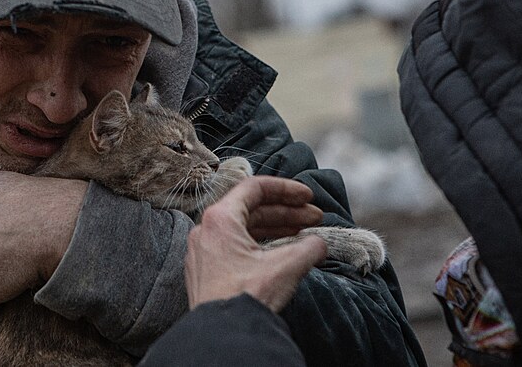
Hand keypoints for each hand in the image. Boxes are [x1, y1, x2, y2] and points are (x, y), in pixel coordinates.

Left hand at [185, 175, 326, 312]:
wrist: (224, 334)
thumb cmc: (246, 296)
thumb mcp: (286, 266)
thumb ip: (309, 247)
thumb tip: (319, 244)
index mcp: (220, 219)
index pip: (254, 188)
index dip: (286, 190)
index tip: (307, 197)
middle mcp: (206, 230)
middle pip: (251, 209)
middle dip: (286, 212)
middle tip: (313, 218)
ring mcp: (203, 252)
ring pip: (243, 229)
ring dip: (275, 229)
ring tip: (304, 235)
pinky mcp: (205, 271)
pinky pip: (234, 247)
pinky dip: (259, 245)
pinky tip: (282, 253)